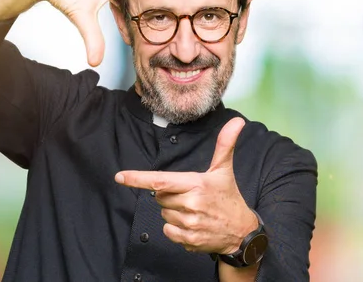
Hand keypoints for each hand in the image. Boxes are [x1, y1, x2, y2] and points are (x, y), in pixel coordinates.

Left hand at [115, 117, 258, 253]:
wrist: (242, 232)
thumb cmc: (229, 197)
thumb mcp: (224, 170)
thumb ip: (225, 144)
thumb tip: (237, 121)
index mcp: (196, 184)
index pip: (161, 181)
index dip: (138, 179)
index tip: (120, 176)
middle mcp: (191, 204)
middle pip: (160, 197)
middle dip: (170, 195)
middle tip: (191, 196)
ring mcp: (190, 223)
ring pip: (163, 214)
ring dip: (174, 212)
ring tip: (194, 211)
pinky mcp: (189, 240)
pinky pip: (167, 231)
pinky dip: (175, 229)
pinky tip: (192, 225)